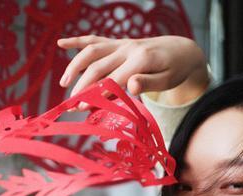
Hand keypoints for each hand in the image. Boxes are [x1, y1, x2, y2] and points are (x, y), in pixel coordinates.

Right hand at [57, 35, 208, 107]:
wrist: (181, 50)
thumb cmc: (174, 70)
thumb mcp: (168, 80)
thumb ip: (149, 82)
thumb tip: (131, 86)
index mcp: (140, 60)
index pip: (113, 79)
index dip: (97, 94)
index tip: (83, 108)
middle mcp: (128, 48)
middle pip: (98, 67)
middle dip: (83, 86)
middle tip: (71, 105)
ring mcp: (121, 43)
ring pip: (92, 52)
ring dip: (75, 66)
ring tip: (63, 84)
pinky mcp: (118, 42)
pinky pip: (95, 39)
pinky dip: (77, 41)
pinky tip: (61, 44)